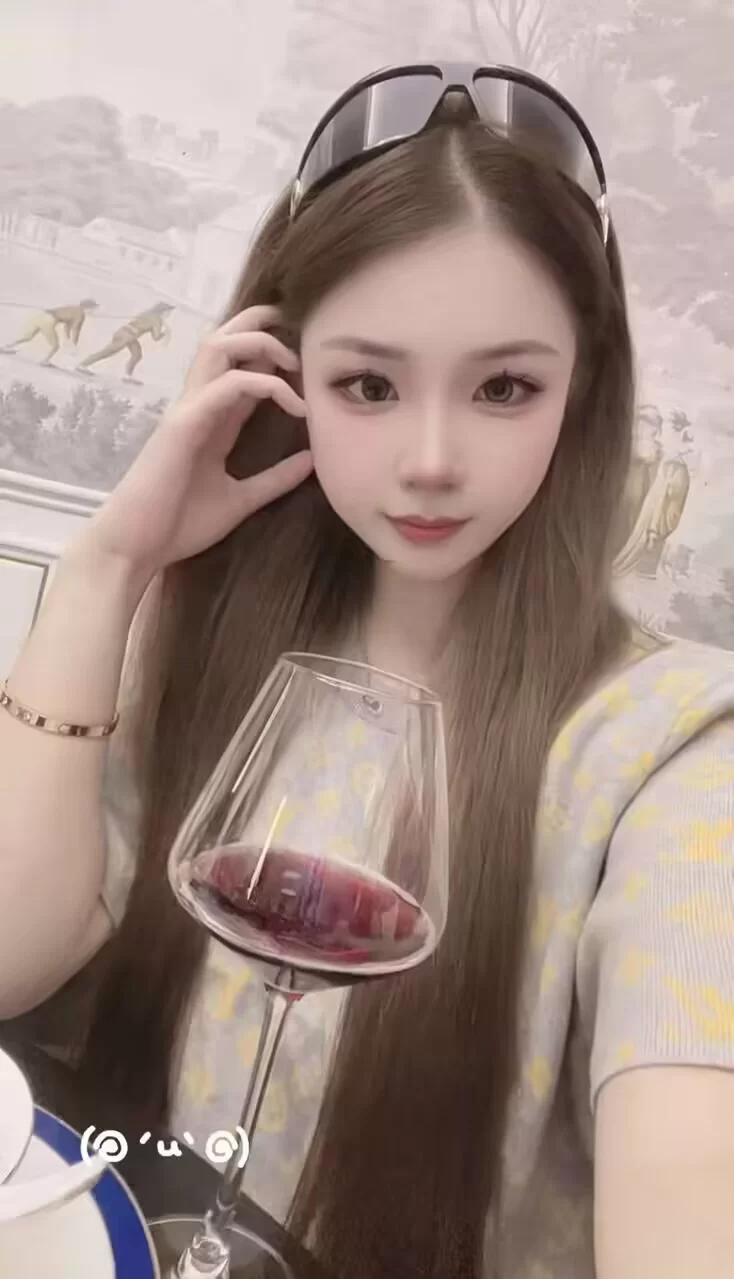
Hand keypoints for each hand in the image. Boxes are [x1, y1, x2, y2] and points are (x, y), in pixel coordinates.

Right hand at [77, 306, 311, 585]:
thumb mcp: (240, 501)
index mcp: (210, 420)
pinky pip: (226, 385)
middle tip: (299, 337)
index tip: (310, 372)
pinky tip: (294, 405)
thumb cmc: (179, 525)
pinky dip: (264, 384)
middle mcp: (198, 405)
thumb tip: (312, 460)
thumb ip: (273, 480)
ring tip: (296, 363)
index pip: (239, 369)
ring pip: (219, 348)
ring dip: (260, 343)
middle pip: (223, 341)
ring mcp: (188, 410)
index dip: (272, 358)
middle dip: (259, 325)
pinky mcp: (183, 424)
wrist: (138, 547)